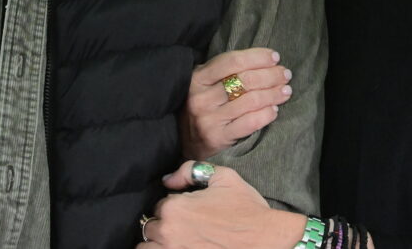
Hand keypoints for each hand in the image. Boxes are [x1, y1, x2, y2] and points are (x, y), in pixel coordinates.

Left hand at [139, 162, 305, 248]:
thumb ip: (191, 170)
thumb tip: (167, 179)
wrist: (264, 239)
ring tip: (177, 240)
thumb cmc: (246, 209)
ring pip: (147, 247)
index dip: (174, 207)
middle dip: (164, 226)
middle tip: (184, 227)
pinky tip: (180, 247)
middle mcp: (168, 232)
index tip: (189, 211)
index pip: (159, 206)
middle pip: (150, 228)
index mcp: (175, 207)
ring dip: (158, 243)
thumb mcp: (223, 177)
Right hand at [181, 48, 291, 160]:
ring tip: (286, 91)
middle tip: (286, 75)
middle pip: (245, 80)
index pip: (233, 61)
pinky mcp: (217, 138)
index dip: (258, 57)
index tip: (275, 57)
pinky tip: (274, 110)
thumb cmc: (203, 105)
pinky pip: (250, 123)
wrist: (184, 141)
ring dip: (274, 94)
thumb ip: (226, 70)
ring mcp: (208, 119)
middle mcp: (201, 98)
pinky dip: (266, 114)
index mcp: (198, 78)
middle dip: (271, 75)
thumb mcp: (205, 82)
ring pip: (251, 101)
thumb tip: (265, 60)